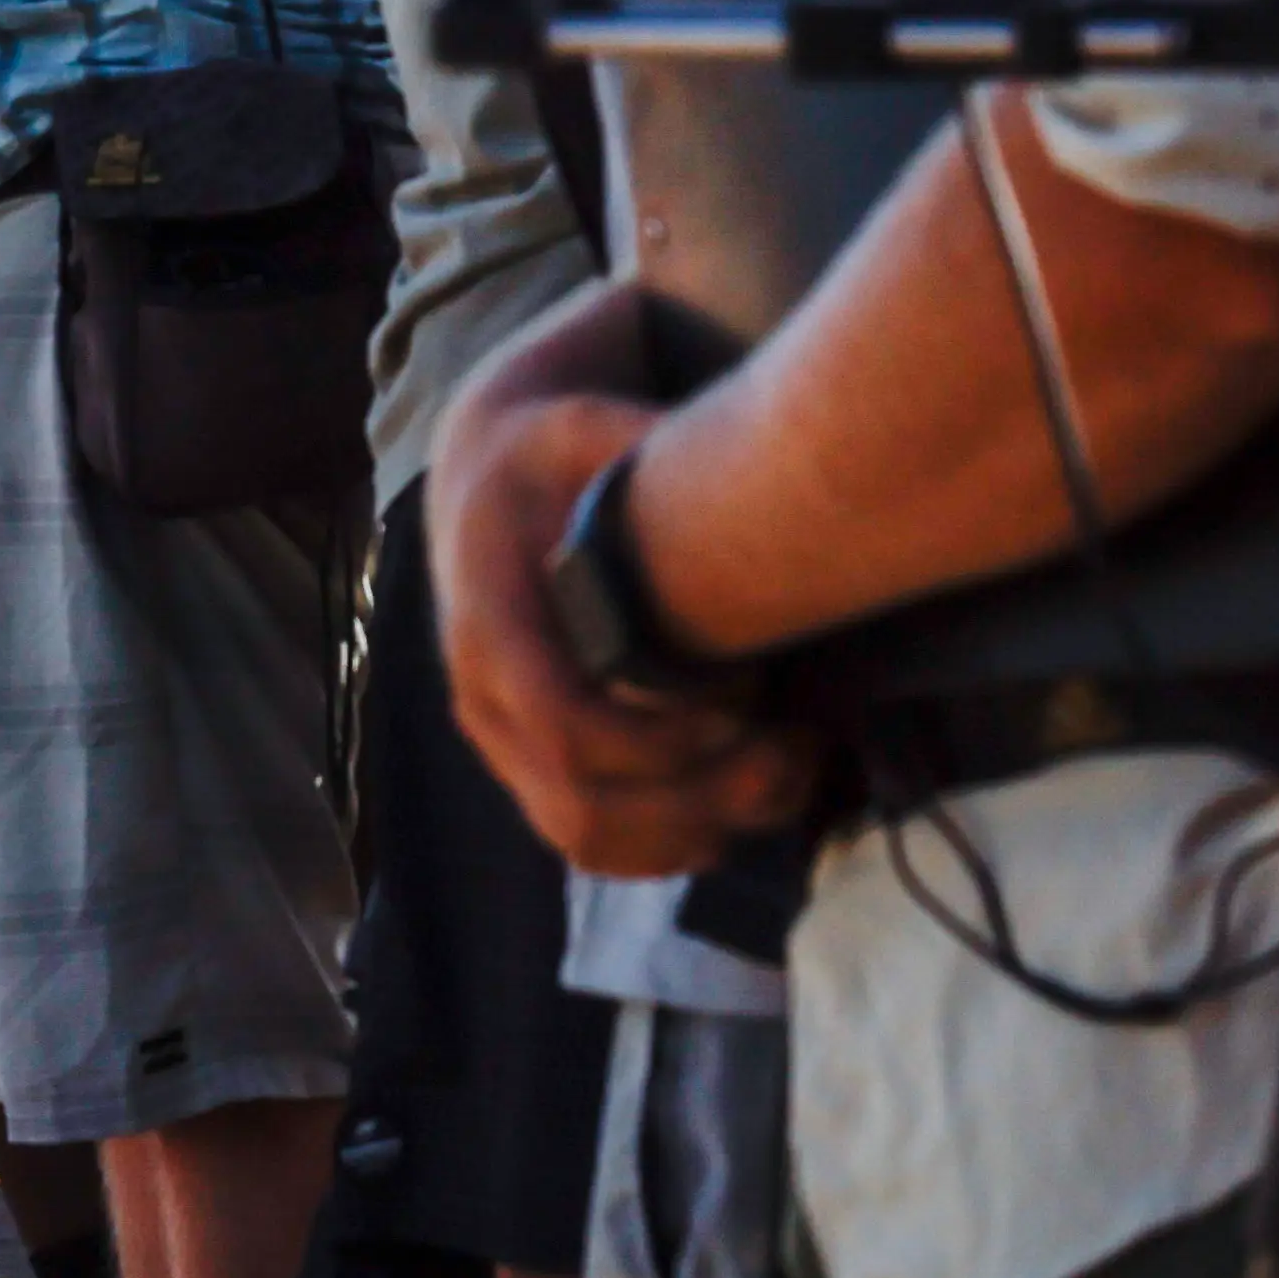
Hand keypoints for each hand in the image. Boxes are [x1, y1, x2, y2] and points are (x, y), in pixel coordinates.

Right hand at [432, 377, 820, 879]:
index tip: (745, 699)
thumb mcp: (585, 429)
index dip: (660, 739)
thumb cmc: (550, 459)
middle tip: (795, 750)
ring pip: (592, 842)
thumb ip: (645, 452)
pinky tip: (754, 797)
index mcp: (488, 623)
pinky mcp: (533, 772)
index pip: (562, 723)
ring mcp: (504, 748)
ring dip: (700, 829)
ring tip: (792, 769)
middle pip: (580, 808)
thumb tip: (745, 468)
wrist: (486, 489)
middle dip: (699, 800)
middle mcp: (483, 703)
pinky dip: (680, 845)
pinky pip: (599, 848)